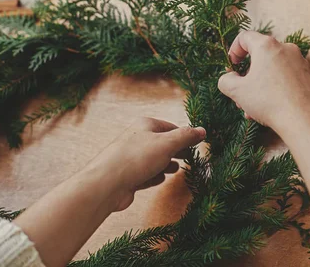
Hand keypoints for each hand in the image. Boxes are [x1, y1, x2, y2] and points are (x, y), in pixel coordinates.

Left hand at [82, 117, 205, 211]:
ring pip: (154, 159)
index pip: (170, 127)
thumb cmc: (136, 158)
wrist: (107, 184)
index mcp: (145, 126)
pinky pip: (146, 174)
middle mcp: (137, 139)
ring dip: (166, 163)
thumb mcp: (167, 144)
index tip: (197, 143)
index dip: (185, 135)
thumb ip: (186, 137)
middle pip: (162, 143)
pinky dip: (155, 176)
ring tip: (177, 168)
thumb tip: (202, 130)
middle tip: (190, 156)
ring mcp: (132, 159)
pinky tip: (161, 179)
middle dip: (176, 150)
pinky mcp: (128, 176)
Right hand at [218, 31, 309, 136]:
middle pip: (260, 55)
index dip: (233, 50)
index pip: (245, 37)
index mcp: (266, 45)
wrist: (303, 120)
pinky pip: (285, 77)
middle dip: (247, 75)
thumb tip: (229, 78)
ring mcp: (299, 61)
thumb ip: (226, 80)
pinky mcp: (308, 75)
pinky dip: (275, 88)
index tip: (231, 66)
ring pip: (272, 69)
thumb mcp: (237, 91)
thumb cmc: (269, 102)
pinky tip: (269, 108)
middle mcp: (285, 48)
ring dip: (260, 85)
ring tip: (253, 107)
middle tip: (240, 93)